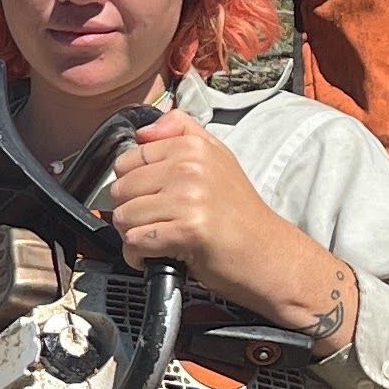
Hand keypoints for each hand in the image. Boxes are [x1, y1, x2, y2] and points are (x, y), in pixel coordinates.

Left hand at [103, 110, 306, 316]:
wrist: (268, 254)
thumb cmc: (239, 214)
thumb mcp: (217, 158)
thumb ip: (181, 132)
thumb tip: (142, 131)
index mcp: (192, 147)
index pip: (127, 161)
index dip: (131, 187)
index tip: (151, 200)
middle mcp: (190, 167)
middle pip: (121, 190)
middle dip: (130, 213)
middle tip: (156, 224)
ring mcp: (189, 198)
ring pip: (124, 217)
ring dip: (133, 237)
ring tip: (159, 240)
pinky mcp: (188, 230)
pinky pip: (136, 242)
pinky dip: (140, 257)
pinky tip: (160, 256)